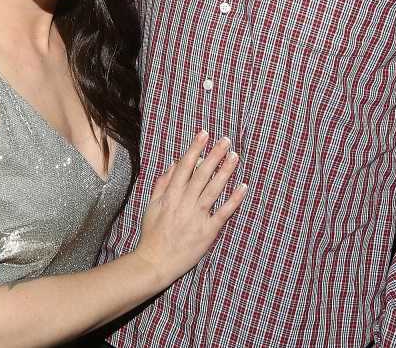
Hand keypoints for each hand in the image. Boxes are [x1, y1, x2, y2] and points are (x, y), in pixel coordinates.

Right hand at [133, 131, 247, 288]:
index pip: (185, 166)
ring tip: (235, 157)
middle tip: (226, 140)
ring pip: (214, 189)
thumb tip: (173, 163)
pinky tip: (243, 187)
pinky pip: (224, 212)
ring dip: (225, 171)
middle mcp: (185, 202)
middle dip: (214, 155)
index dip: (195, 148)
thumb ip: (162, 184)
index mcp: (171, 195)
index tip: (204, 134)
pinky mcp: (208, 231)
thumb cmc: (152, 234)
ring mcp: (197, 216)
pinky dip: (234, 199)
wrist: (156, 262)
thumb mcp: (152, 206)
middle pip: (202, 174)